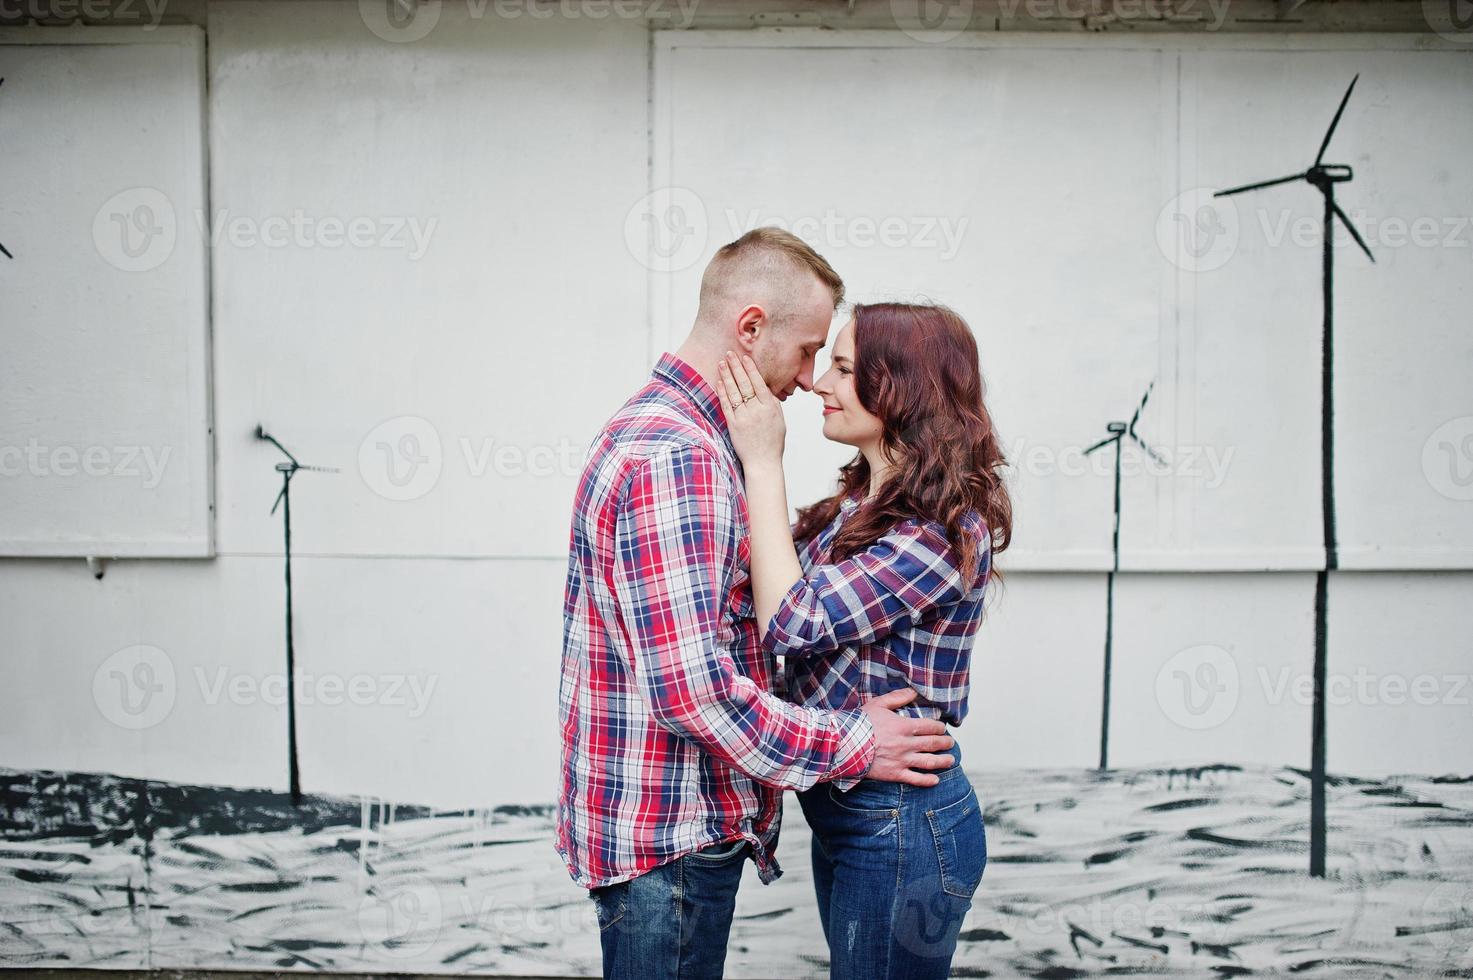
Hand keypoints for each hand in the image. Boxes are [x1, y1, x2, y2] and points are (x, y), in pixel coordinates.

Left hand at [715, 351, 785, 465]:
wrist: (763, 462)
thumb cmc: (773, 441)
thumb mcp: (779, 419)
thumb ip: (772, 403)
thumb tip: (766, 387)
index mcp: (770, 407)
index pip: (758, 383)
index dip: (750, 368)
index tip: (745, 356)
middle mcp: (756, 410)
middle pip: (744, 384)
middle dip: (736, 366)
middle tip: (729, 353)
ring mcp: (743, 418)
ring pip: (734, 392)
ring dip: (727, 375)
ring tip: (722, 363)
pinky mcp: (733, 425)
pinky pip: (726, 405)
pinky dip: (722, 392)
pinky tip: (719, 382)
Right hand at [861, 689, 954, 786]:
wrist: (844, 743)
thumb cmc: (859, 723)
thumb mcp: (878, 704)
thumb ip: (898, 697)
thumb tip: (914, 691)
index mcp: (904, 726)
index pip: (930, 726)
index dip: (940, 728)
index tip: (943, 729)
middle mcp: (906, 744)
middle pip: (933, 744)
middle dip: (946, 743)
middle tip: (951, 743)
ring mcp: (902, 760)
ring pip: (929, 762)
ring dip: (943, 761)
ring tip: (950, 760)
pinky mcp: (895, 774)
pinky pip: (916, 779)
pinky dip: (928, 780)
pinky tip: (935, 780)